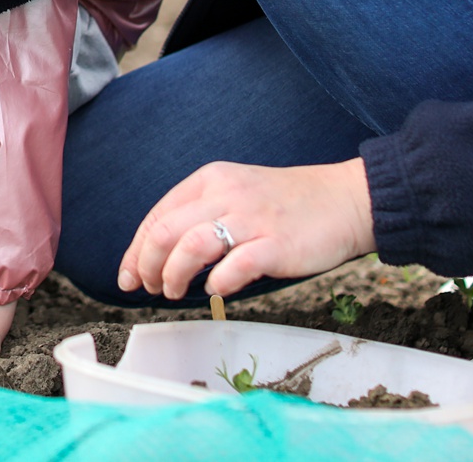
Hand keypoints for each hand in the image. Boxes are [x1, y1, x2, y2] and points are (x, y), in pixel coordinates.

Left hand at [118, 159, 373, 300]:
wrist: (344, 200)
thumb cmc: (286, 204)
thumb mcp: (235, 193)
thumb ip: (201, 215)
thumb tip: (161, 256)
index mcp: (210, 180)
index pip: (157, 216)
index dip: (135, 251)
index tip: (128, 277)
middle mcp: (226, 194)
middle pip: (165, 232)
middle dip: (147, 266)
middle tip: (151, 288)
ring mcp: (251, 218)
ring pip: (190, 247)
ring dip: (174, 276)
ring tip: (175, 292)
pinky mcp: (276, 244)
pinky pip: (234, 267)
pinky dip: (216, 283)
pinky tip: (215, 289)